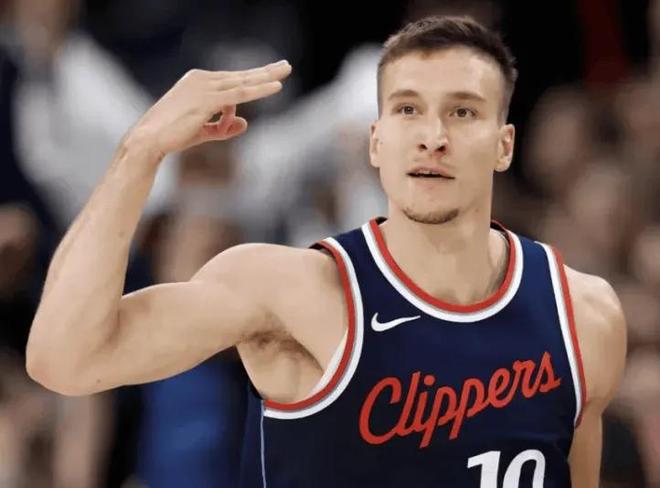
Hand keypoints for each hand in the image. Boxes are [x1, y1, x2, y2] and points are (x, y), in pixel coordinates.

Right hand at [130, 60, 291, 158]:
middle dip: (265, 71)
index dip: (252, 84)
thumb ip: (223, 127)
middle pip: (241, 75)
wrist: (150, 138)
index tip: (272, 78)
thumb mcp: (203, 130)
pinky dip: (259, 89)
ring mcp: (205, 87)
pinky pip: (240, 93)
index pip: (231, 82)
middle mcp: (202, 79)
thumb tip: (246, 123)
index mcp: (198, 82)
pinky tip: (276, 86)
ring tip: (286, 70)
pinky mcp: (209, 99)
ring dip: (267, 76)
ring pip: (243, 82)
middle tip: (286, 65)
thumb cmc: (172, 134)